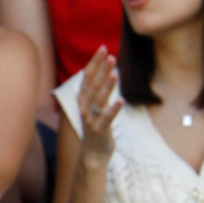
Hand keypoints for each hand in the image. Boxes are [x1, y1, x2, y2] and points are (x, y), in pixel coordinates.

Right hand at [73, 47, 120, 166]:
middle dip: (102, 70)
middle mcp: (84, 107)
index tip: (103, 48)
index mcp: (82, 99)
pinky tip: (121, 101)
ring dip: (106, 87)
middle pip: (93, 85)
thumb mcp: (95, 106)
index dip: (95, 62)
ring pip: (98, 100)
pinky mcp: (99, 131)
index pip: (87, 76)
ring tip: (115, 74)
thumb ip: (98, 90)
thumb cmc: (96, 127)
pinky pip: (106, 119)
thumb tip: (106, 70)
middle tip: (111, 56)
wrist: (93, 154)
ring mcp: (91, 119)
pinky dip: (113, 110)